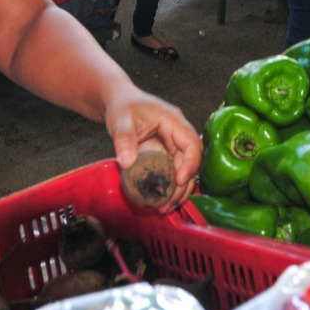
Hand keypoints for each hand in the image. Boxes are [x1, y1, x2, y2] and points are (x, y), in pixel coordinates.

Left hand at [105, 87, 202, 211]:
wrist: (117, 101)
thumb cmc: (121, 105)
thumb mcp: (120, 120)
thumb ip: (123, 139)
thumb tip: (126, 163)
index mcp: (173, 121)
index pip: (192, 143)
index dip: (190, 163)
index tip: (178, 180)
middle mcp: (178, 133)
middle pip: (191, 161)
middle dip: (183, 185)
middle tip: (169, 204)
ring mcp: (173, 143)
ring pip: (184, 169)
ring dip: (178, 190)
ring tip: (165, 208)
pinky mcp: (166, 152)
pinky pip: (173, 171)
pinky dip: (169, 186)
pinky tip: (161, 201)